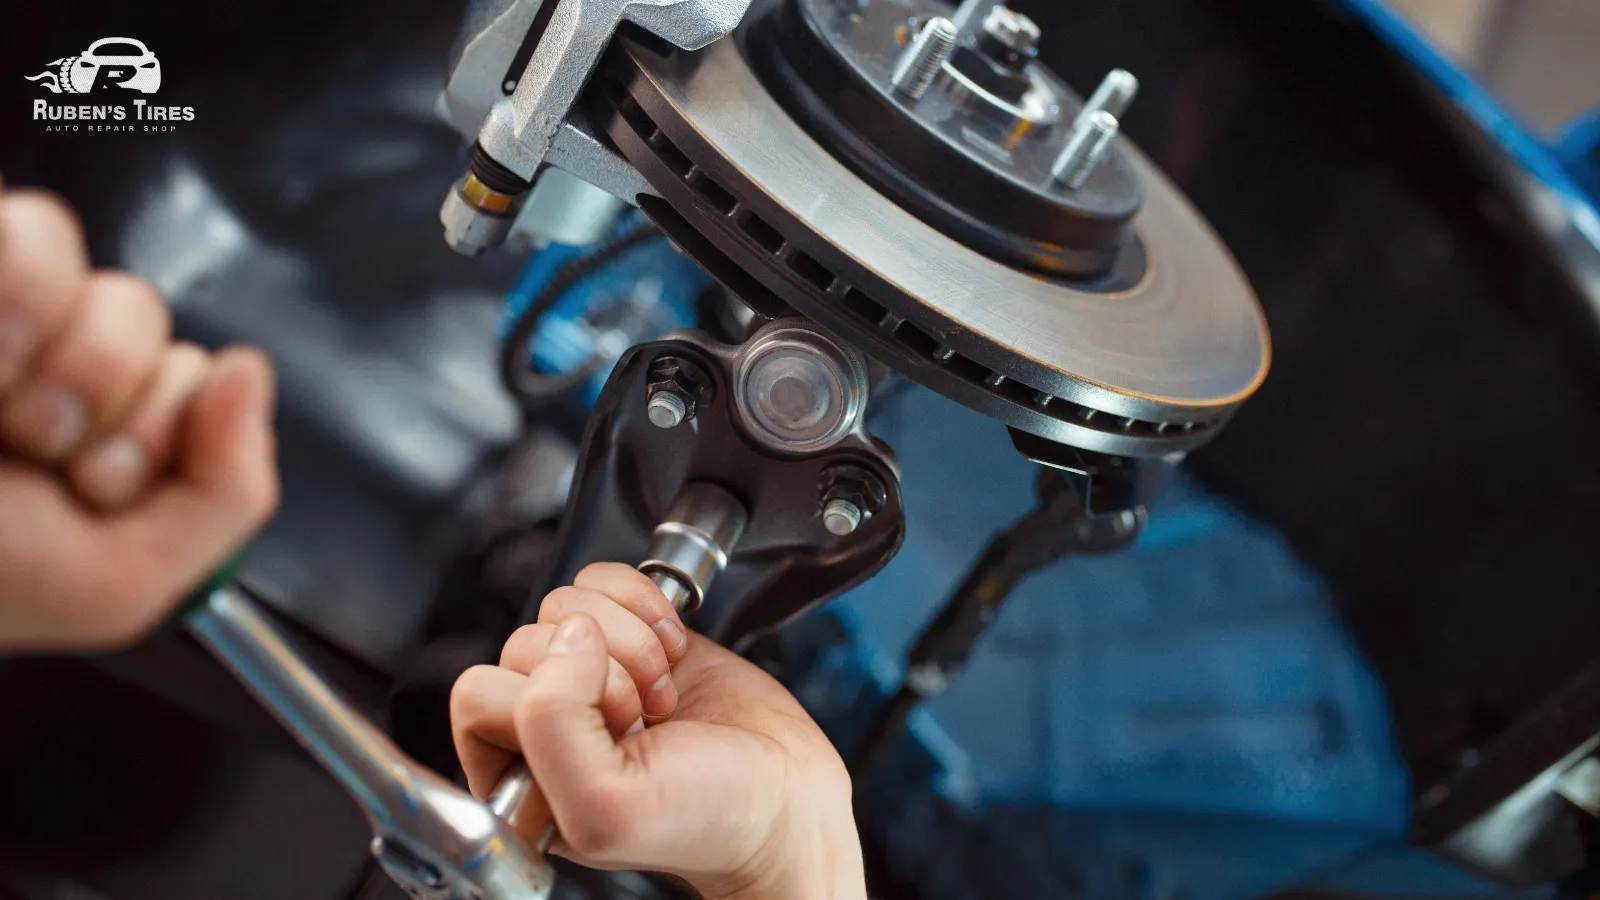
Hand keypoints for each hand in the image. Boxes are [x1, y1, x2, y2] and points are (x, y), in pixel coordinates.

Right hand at [0, 182, 279, 650]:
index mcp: (104, 441)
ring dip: (73, 369)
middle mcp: (56, 372)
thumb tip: (253, 375)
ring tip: (3, 417)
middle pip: (166, 337)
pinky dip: (17, 298)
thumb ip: (229, 495)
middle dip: (119, 411)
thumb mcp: (117, 581)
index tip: (99, 487)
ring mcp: (6, 316)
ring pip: (120, 291)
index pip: (206, 389)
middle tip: (43, 455)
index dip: (167, 440)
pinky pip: (38, 230)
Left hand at [451, 563, 867, 899]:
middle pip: (526, 640)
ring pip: (566, 606)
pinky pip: (604, 582)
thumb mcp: (604, 805)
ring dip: (629, 639)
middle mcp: (547, 724)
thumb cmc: (706, 821)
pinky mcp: (633, 636)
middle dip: (603, 670)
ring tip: (661, 689)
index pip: (480, 693)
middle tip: (644, 716)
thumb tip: (568, 635)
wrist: (787, 800)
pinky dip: (644, 603)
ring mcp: (591, 676)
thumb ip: (550, 724)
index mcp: (517, 775)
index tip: (611, 732)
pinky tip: (672, 652)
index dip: (550, 700)